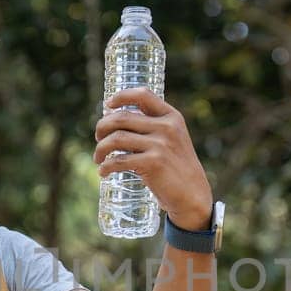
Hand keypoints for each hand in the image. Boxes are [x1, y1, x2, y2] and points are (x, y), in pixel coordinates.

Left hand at [94, 87, 213, 231]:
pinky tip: (103, 171)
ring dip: (100, 148)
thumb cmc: (176, 168)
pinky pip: (119, 160)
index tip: (107, 105)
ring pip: (116, 138)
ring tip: (98, 158)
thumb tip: (115, 121)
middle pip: (121, 118)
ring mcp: (161, 145)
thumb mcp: (172, 140)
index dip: (121, 96)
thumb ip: (153, 128)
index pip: (143, 95)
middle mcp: (167, 127)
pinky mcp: (154, 163)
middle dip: (102, 127)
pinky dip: (106, 166)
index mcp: (172, 117)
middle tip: (98, 138)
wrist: (192, 195)